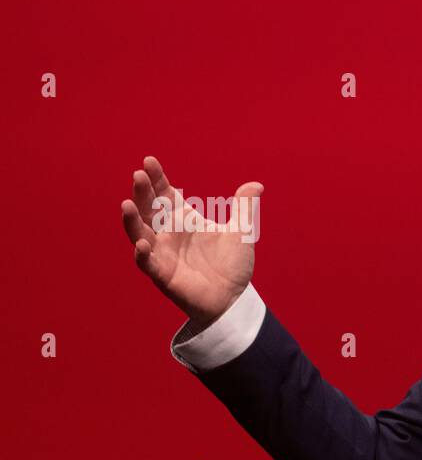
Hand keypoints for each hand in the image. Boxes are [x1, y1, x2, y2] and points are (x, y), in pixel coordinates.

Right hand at [120, 157, 260, 330]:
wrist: (234, 298)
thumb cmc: (232, 265)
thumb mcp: (241, 233)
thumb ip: (245, 208)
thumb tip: (256, 185)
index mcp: (183, 219)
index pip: (164, 193)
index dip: (156, 178)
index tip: (149, 161)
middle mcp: (167, 233)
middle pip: (148, 209)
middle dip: (142, 193)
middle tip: (139, 175)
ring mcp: (162, 253)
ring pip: (140, 234)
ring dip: (132, 220)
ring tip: (127, 204)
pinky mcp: (163, 275)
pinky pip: (147, 264)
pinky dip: (143, 255)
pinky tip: (142, 245)